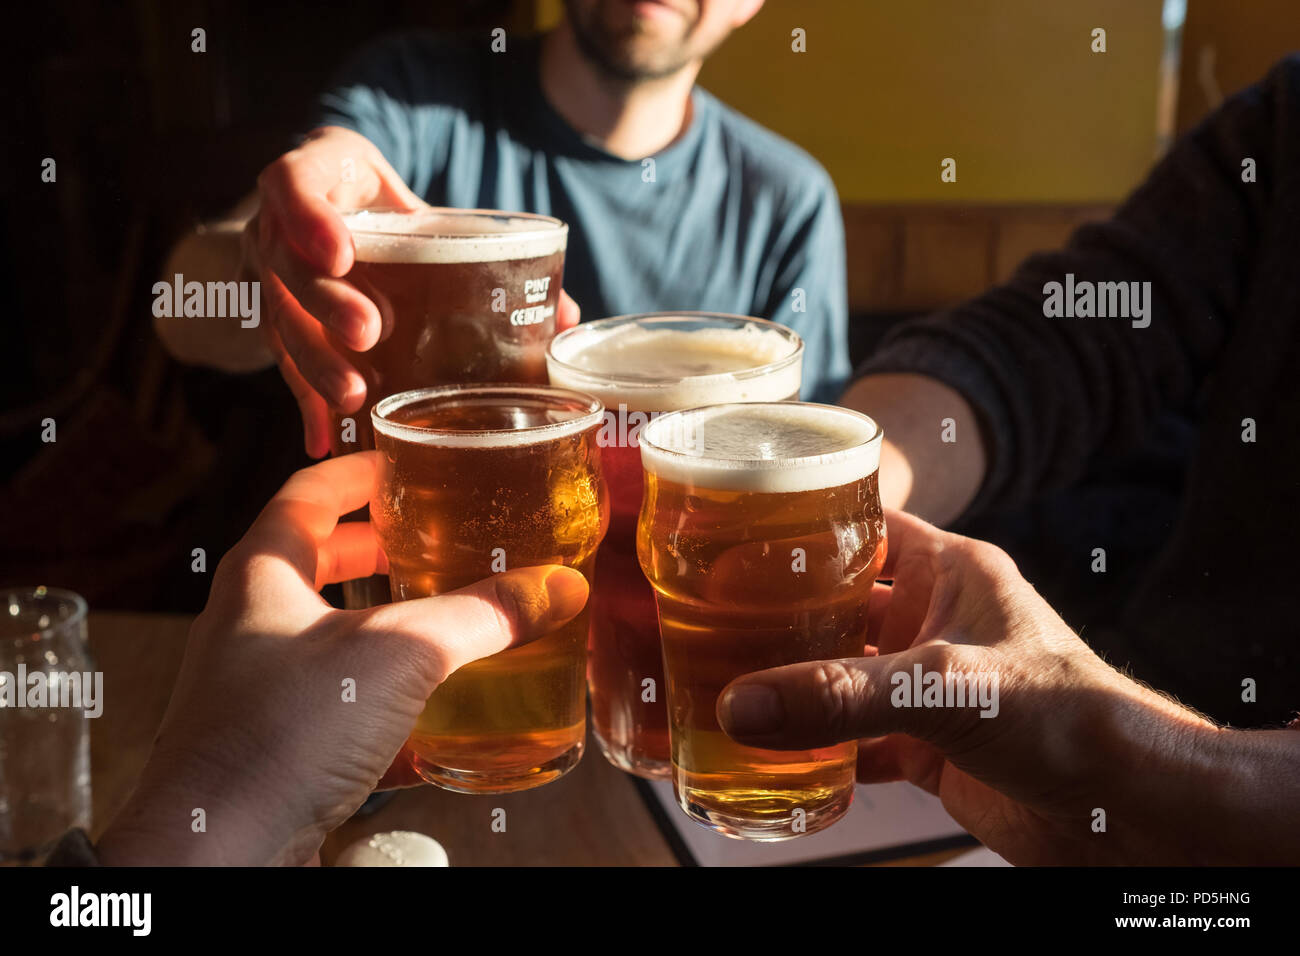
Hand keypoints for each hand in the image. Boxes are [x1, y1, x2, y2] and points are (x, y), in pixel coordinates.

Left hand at [96, 452, 589, 865]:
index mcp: (263, 575)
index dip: (359, 471)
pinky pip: (336, 709)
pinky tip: (433, 720)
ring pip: (329, 639)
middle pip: (317, 563)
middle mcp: (250, 625)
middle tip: (433, 541)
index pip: (309, 493)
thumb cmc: (277, 735)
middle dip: (378, 551)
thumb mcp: (401, 653)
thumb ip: (482, 617)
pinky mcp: (276, 748)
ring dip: (385, 628)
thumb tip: (555, 586)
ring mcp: (257, 690)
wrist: (220, 853)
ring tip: (445, 624)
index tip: (404, 464)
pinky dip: (385, 705)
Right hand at [241, 127, 581, 457]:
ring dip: (315, 363)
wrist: (333, 195)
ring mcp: (267, 273)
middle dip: (327, 304)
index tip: (342, 254)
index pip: (294, 186)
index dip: (312, 219)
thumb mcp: (419, 202)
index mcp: (310, 175)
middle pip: (287, 266)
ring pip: (281, 318)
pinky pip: (282, 360)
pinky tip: (323, 439)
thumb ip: (481, 250)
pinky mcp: (275, 317)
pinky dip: (305, 402)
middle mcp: (274, 226)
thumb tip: (566, 315)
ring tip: (353, 397)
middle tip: (368, 333)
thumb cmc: (385, 202)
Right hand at [716, 509, 1221, 864]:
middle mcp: (934, 621)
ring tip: (728, 685)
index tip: (737, 532)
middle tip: (711, 620)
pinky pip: (856, 739)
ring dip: (794, 684)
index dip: (804, 525)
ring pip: (841, 674)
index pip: (863, 526)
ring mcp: (929, 686)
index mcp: (949, 572)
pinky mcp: (930, 745)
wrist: (1128, 809)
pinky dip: (819, 750)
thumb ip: (844, 693)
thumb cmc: (1074, 716)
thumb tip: (746, 702)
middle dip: (780, 615)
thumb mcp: (947, 687)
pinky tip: (780, 757)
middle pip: (838, 605)